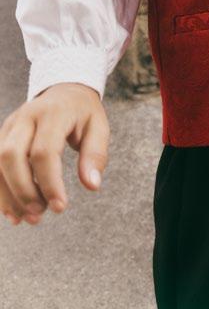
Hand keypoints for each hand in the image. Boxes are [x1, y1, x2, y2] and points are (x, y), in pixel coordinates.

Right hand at [0, 82, 109, 225]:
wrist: (65, 89)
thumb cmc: (83, 112)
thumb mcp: (99, 127)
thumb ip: (95, 155)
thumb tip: (92, 186)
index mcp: (54, 112)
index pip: (44, 151)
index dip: (50, 182)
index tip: (60, 207)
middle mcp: (27, 116)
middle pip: (12, 155)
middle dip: (23, 190)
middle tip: (40, 214)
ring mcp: (11, 125)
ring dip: (9, 195)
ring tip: (28, 218)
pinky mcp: (2, 135)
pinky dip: (0, 190)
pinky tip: (13, 211)